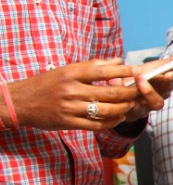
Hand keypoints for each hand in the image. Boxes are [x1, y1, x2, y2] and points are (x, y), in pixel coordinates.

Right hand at [7, 58, 137, 129]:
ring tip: (131, 105)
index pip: (103, 71)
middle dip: (129, 93)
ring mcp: (70, 108)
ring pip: (106, 110)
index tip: (138, 71)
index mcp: (71, 73)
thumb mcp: (66, 70)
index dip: (123, 71)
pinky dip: (112, 122)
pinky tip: (119, 117)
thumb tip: (118, 60)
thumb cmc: (47, 83)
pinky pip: (97, 124)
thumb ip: (93, 66)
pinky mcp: (69, 123)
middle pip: (109, 93)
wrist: (21, 102)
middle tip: (139, 92)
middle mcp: (71, 90)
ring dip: (123, 109)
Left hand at [118, 72, 172, 121]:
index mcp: (161, 91)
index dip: (169, 81)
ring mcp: (140, 111)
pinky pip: (124, 112)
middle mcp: (152, 103)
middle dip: (150, 91)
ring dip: (127, 98)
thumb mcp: (151, 67)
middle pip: (157, 103)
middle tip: (140, 77)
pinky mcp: (126, 116)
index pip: (169, 87)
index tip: (168, 73)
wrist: (117, 87)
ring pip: (140, 110)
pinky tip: (113, 85)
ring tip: (122, 82)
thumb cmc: (136, 76)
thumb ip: (167, 62)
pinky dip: (119, 100)